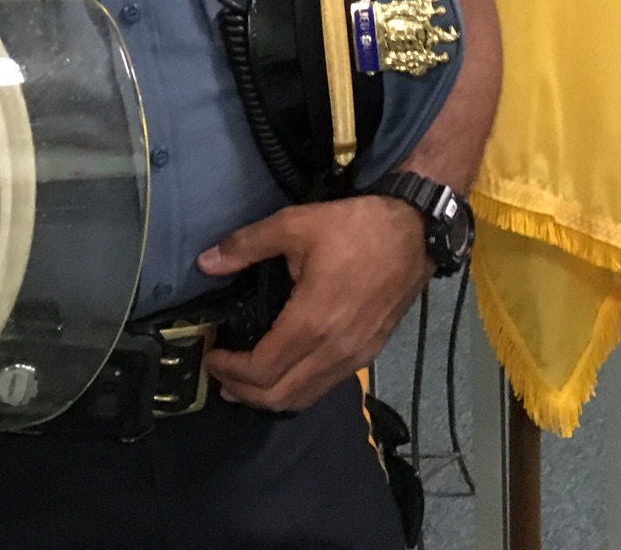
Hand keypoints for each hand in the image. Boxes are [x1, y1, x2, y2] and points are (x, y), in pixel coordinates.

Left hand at [196, 195, 429, 412]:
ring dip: (270, 397)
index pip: (261, 371)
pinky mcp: (368, 354)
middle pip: (280, 396)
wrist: (415, 232)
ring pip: (305, 397)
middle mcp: (333, 352)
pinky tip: (285, 371)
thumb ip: (246, 245)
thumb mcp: (294, 224)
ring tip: (244, 381)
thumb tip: (205, 263)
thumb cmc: (354, 228)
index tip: (211, 354)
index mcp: (311, 324)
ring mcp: (354, 358)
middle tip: (220, 375)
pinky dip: (297, 389)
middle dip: (243, 392)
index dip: (229, 370)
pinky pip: (325, 386)